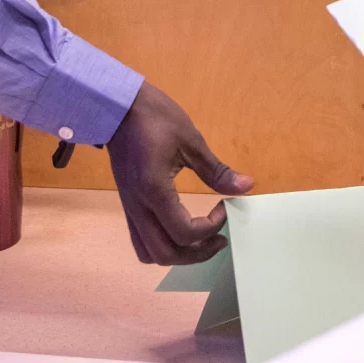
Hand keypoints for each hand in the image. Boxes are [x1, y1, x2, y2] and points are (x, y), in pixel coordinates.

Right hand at [106, 82, 253, 264]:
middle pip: (165, 254)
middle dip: (197, 253)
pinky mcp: (127, 205)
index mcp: (155, 190)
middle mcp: (138, 207)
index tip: (224, 207)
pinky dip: (162, 244)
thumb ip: (217, 170)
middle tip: (218, 237)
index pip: (185, 232)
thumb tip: (246, 186)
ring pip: (149, 253)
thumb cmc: (155, 118)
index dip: (211, 227)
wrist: (117, 108)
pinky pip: (141, 241)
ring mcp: (129, 208)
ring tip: (200, 239)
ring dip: (178, 254)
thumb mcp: (191, 140)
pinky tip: (179, 229)